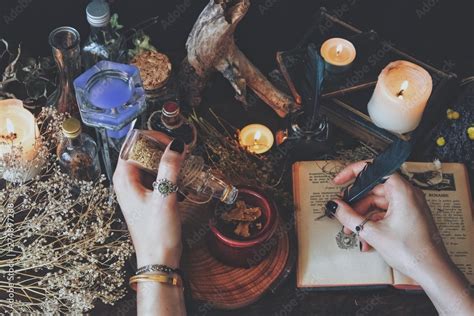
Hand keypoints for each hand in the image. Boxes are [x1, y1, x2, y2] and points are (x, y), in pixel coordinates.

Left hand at [113, 135, 185, 268]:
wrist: (159, 259)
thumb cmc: (157, 232)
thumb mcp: (165, 196)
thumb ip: (170, 168)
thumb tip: (177, 145)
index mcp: (124, 178)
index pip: (133, 144)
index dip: (153, 138)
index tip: (173, 143)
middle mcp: (126, 181)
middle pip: (142, 151)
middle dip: (162, 147)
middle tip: (181, 151)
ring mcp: (136, 189)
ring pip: (150, 163)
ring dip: (167, 160)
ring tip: (184, 162)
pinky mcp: (146, 196)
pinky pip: (155, 175)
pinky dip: (168, 172)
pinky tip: (181, 177)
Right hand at [330, 161, 449, 281]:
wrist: (432, 271)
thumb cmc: (411, 250)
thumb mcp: (372, 232)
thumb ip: (349, 216)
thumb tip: (335, 205)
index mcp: (401, 190)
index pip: (373, 170)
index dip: (353, 172)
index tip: (340, 180)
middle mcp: (407, 194)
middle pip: (373, 190)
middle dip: (355, 204)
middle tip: (342, 212)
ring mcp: (408, 206)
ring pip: (377, 204)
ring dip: (362, 217)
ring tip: (352, 231)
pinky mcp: (407, 217)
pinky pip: (385, 214)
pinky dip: (372, 224)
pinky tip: (365, 240)